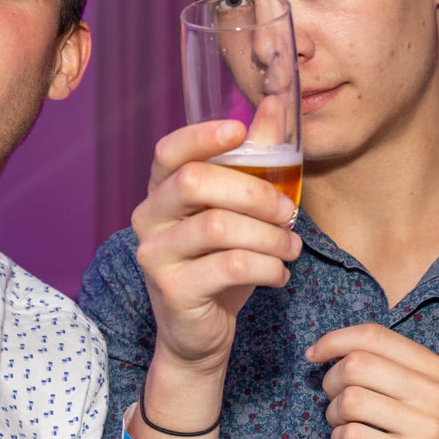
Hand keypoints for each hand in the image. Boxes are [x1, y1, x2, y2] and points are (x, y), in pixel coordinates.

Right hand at [132, 120, 301, 374]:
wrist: (201, 333)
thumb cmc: (220, 265)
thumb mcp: (241, 212)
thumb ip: (255, 159)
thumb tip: (276, 105)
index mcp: (161, 191)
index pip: (169, 151)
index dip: (202, 135)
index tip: (240, 130)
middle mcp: (148, 218)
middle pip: (194, 181)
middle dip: (253, 191)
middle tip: (288, 211)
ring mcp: (154, 255)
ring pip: (218, 226)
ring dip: (269, 236)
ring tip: (291, 248)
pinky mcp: (172, 289)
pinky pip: (229, 266)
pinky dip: (266, 268)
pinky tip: (279, 274)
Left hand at [310, 324, 438, 438]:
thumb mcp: (433, 397)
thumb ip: (395, 371)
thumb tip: (337, 352)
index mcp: (436, 370)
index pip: (374, 336)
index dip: (334, 340)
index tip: (314, 355)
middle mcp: (434, 393)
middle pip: (357, 364)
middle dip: (330, 381)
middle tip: (334, 400)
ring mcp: (426, 427)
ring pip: (350, 400)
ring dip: (333, 414)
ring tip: (343, 425)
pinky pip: (353, 437)